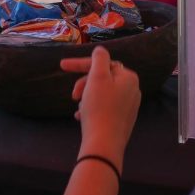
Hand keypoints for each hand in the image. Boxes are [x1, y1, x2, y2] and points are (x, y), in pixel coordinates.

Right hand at [60, 46, 140, 164]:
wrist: (104, 144)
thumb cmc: (99, 108)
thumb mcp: (97, 78)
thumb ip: (99, 59)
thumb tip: (100, 50)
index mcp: (128, 77)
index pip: (102, 63)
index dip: (80, 63)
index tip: (62, 66)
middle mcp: (133, 90)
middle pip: (103, 78)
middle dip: (85, 84)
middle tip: (73, 95)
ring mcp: (129, 106)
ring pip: (102, 94)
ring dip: (87, 97)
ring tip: (79, 108)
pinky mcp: (122, 121)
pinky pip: (104, 108)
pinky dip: (91, 109)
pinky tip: (80, 117)